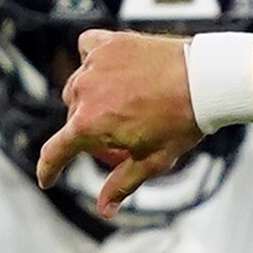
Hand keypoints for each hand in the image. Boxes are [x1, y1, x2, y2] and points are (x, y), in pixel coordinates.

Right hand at [36, 33, 207, 214]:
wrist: (205, 80)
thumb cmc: (181, 121)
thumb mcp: (151, 161)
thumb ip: (121, 185)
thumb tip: (104, 209)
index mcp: (88, 125)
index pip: (55, 151)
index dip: (49, 169)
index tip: (47, 179)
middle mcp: (84, 91)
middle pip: (73, 118)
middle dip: (88, 130)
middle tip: (118, 138)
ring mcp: (95, 64)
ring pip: (79, 86)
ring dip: (91, 97)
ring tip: (120, 104)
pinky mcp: (109, 43)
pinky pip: (87, 49)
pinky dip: (92, 61)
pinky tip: (106, 68)